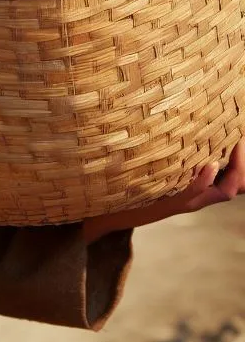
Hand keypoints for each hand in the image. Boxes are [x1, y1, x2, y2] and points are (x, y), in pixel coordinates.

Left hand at [83, 141, 244, 243]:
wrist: (110, 213)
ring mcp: (186, 202)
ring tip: (236, 145)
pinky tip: (210, 164)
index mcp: (198, 190)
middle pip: (237, 186)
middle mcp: (198, 198)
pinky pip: (194, 193)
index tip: (241, 137)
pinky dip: (205, 180)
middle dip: (244, 165)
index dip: (243, 161)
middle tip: (241, 141)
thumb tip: (179, 128)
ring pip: (224, 190)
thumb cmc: (131, 187)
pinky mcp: (169, 203)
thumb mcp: (157, 171)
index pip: (235, 180)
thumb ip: (172, 157)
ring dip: (235, 169)